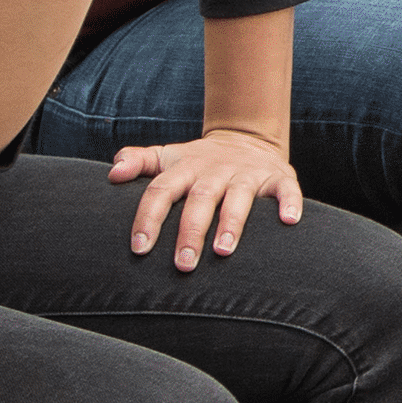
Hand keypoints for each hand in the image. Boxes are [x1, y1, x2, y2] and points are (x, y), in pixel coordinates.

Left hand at [105, 127, 303, 272]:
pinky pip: (285, 190)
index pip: (162, 190)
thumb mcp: (167, 156)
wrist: (247, 138)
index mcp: (185, 168)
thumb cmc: (198, 162)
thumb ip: (137, 161)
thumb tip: (111, 173)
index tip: (139, 247)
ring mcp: (248, 173)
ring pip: (240, 198)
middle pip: (201, 199)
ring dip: (232, 223)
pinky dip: (289, 203)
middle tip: (183, 264)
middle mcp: (216, 170)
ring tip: (223, 251)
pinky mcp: (278, 177)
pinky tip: (289, 221)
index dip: (149, 217)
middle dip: (191, 231)